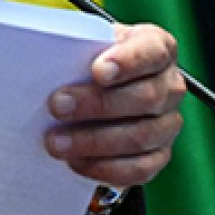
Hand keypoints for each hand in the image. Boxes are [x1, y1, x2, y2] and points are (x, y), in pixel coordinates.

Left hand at [43, 23, 186, 187]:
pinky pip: (139, 169)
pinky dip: (104, 168)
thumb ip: (76, 50)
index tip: (98, 70)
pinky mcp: (159, 155)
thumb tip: (44, 61)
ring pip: (140, 136)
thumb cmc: (91, 62)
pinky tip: (75, 162)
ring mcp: (168, 123)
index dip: (128, 61)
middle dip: (97, 104)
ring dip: (93, 141)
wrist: (99, 91)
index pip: (152, 51)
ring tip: (56, 142)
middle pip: (145, 97)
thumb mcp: (87, 46)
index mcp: (158, 48)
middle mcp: (170, 86)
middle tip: (57, 106)